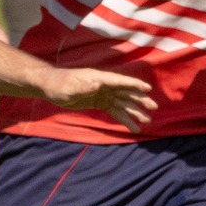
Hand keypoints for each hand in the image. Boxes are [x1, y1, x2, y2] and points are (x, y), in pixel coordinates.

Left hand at [41, 67, 156, 129]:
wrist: (51, 87)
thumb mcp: (70, 87)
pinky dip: (124, 118)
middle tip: (154, 107)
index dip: (134, 85)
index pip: (120, 81)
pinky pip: (115, 111)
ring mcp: (104, 94)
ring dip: (135, 111)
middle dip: (140, 100)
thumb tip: (98, 84)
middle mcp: (105, 85)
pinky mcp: (100, 103)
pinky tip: (133, 127)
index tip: (148, 89)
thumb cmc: (59, 85)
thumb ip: (84, 87)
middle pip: (126, 93)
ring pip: (123, 103)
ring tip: (147, 120)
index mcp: (99, 78)